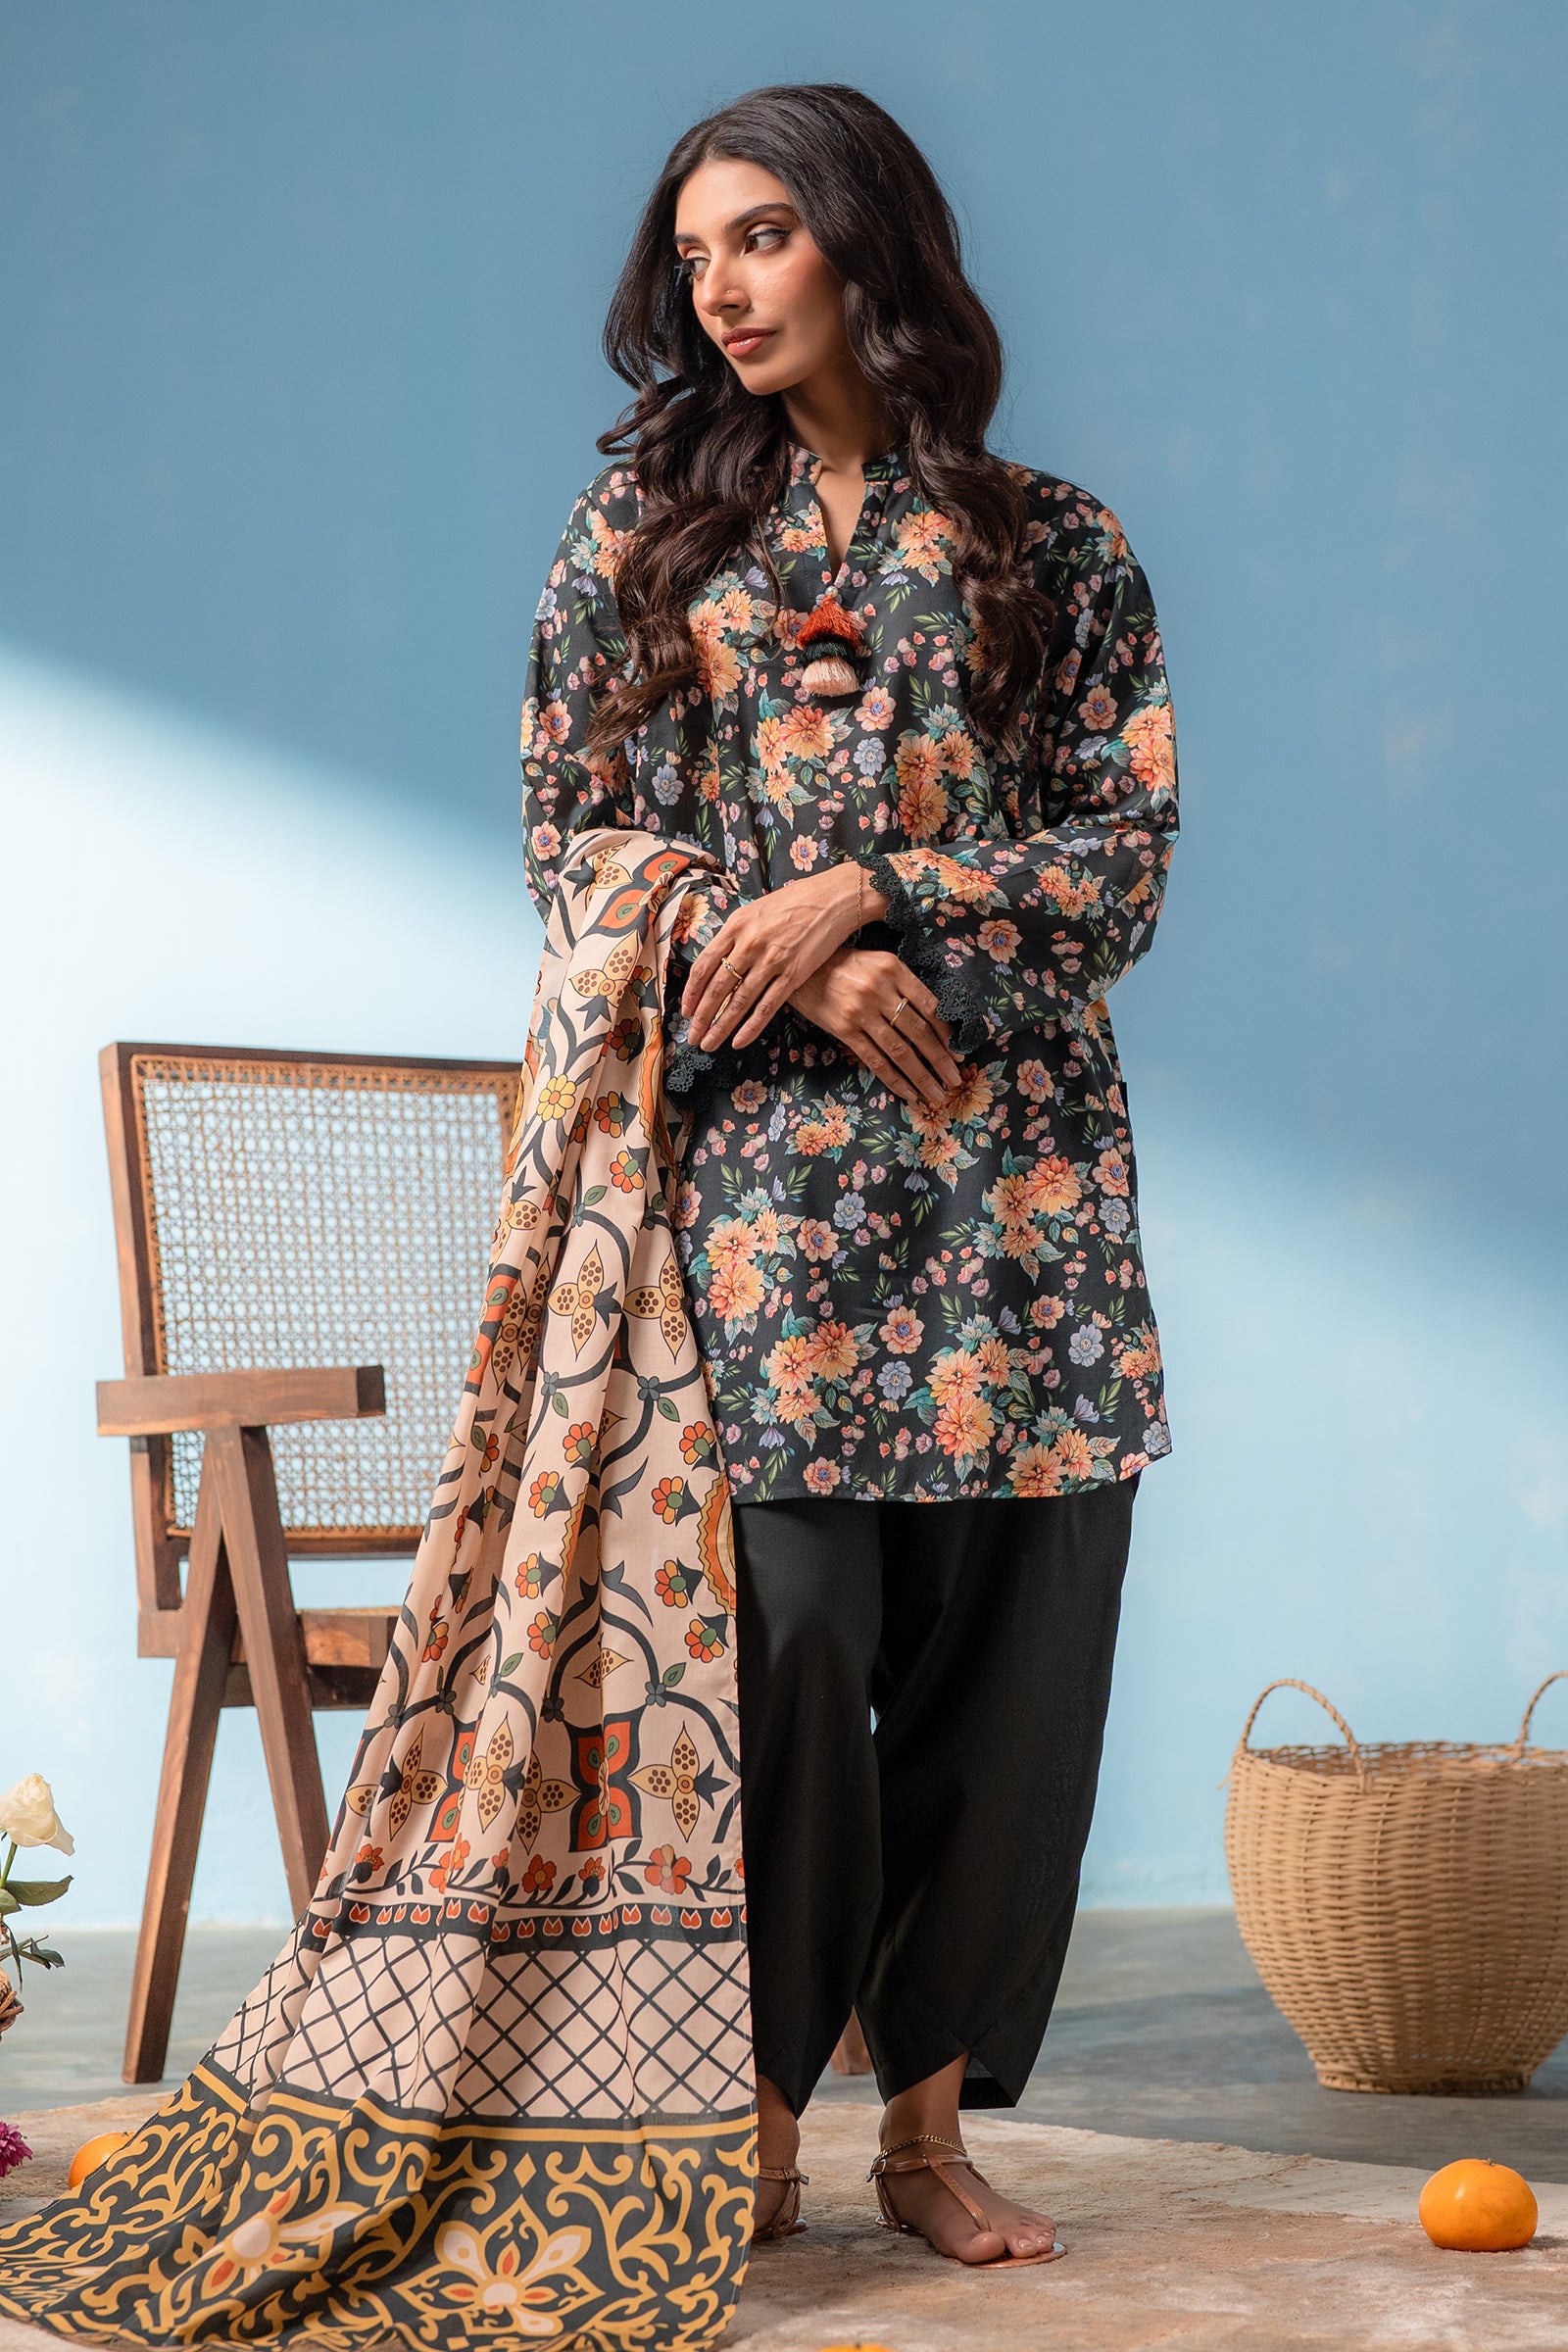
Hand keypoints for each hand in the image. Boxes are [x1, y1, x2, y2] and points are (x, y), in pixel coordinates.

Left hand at [681, 861, 888, 1051]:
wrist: (832, 899)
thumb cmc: (795, 902)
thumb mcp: (756, 911)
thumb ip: (736, 934)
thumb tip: (719, 958)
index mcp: (735, 926)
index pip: (704, 965)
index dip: (691, 992)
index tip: (686, 1011)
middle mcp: (749, 944)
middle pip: (717, 988)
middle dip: (701, 1017)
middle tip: (693, 1036)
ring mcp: (771, 961)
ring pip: (739, 1002)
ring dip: (720, 1027)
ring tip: (709, 1044)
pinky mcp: (793, 974)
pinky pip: (767, 1007)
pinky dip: (751, 1027)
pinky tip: (739, 1041)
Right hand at [790, 949, 961, 1107]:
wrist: (801, 970)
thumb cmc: (845, 965)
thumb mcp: (878, 962)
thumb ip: (903, 984)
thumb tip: (934, 1018)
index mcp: (894, 969)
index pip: (930, 1006)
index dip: (947, 1033)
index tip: (959, 1053)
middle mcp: (880, 990)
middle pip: (919, 1032)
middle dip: (941, 1060)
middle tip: (956, 1080)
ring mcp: (861, 1012)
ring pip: (900, 1051)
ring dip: (922, 1076)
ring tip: (937, 1094)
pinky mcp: (844, 1030)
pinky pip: (875, 1060)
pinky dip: (894, 1079)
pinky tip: (908, 1092)